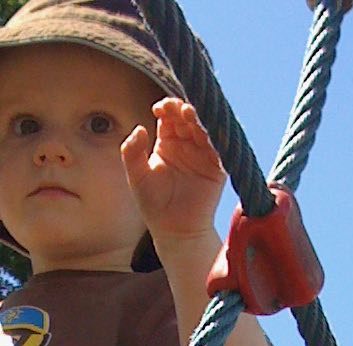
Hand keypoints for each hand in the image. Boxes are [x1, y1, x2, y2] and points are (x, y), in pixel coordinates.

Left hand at [121, 98, 225, 247]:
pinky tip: (209, 130)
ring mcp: (204, 152)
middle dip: (183, 110)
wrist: (175, 231)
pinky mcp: (218, 165)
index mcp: (167, 142)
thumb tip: (138, 128)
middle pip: (188, 117)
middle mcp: (187, 143)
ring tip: (190, 115)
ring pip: (204, 127)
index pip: (169, 117)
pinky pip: (220, 146)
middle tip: (178, 109)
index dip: (166, 108)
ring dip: (199, 119)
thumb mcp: (137, 178)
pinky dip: (216, 136)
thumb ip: (132, 154)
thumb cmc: (154, 205)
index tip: (160, 108)